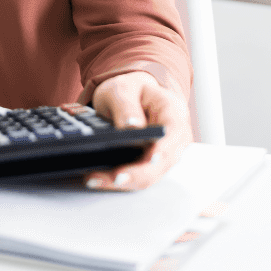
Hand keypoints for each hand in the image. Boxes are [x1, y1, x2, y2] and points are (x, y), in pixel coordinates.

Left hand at [82, 71, 192, 190]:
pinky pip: (138, 177)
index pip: (174, 134)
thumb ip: (126, 105)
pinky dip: (119, 181)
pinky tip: (98, 179)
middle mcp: (174, 137)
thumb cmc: (130, 91)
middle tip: (114, 177)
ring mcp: (164, 154)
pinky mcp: (150, 165)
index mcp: (173, 112)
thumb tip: (131, 126)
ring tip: (96, 179)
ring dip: (125, 182)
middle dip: (139, 173)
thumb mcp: (122, 88)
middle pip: (163, 162)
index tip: (149, 159)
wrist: (129, 96)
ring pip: (150, 175)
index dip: (164, 150)